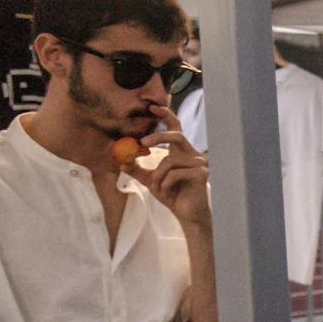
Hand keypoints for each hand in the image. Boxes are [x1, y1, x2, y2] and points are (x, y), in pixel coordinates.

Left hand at [128, 108, 210, 226]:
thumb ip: (137, 170)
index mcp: (181, 152)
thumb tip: (121, 160)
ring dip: (157, 175)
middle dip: (158, 137)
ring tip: (158, 187)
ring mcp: (199, 163)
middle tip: (142, 143)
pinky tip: (167, 192)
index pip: (176, 128)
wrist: (187, 214)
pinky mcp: (201, 174)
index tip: (152, 108)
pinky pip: (174, 174)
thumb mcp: (150, 180)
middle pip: (176, 135)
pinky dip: (165, 184)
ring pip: (170, 160)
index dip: (166, 116)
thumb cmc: (172, 194)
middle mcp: (192, 154)